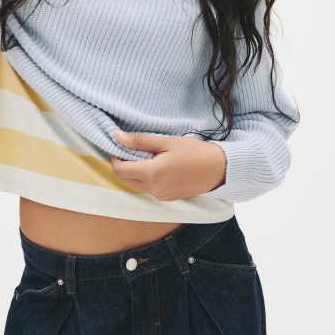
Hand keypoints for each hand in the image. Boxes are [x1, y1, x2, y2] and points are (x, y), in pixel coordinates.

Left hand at [109, 131, 226, 199]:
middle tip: (131, 150)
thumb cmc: (195, 152)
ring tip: (147, 156)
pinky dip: (147, 178)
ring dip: (136, 172)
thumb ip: (139, 141)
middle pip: (126, 179)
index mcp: (152, 174)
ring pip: (137, 184)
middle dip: (123, 165)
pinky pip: (149, 188)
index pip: (120, 170)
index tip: (118, 147)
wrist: (219, 169)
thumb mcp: (166, 141)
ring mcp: (161, 196)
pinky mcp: (168, 198)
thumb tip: (117, 136)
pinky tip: (158, 166)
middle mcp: (154, 189)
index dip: (114, 158)